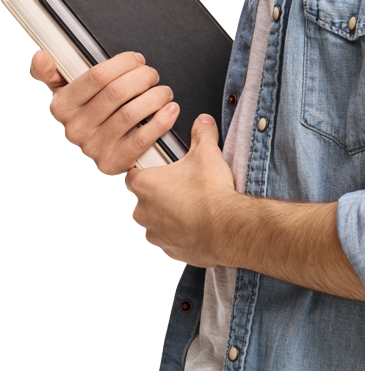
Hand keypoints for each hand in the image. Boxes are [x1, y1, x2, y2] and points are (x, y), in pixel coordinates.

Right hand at [30, 50, 178, 174]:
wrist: (108, 146)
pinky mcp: (113, 163)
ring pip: (132, 112)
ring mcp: (92, 148)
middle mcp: (74, 129)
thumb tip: (40, 56)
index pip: (97, 76)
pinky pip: (142, 139)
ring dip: (156, 96)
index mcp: (61, 106)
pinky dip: (162, 120)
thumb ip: (53, 71)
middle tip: (153, 75)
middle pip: (117, 92)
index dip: (124, 63)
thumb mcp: (68, 90)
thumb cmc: (92, 110)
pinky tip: (170, 109)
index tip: (138, 59)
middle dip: (143, 77)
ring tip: (164, 92)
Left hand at [125, 115, 236, 266]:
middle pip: (146, 195)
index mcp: (145, 184)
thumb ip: (202, 133)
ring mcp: (154, 232)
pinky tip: (199, 220)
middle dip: (162, 189)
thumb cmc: (211, 193)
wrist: (226, 229)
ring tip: (195, 202)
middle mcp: (142, 211)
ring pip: (156, 217)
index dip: (149, 167)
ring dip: (170, 211)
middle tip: (186, 181)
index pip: (133, 172)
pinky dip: (180, 229)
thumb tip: (202, 122)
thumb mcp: (208, 153)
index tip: (165, 165)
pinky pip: (169, 236)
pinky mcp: (167, 249)